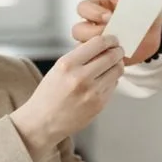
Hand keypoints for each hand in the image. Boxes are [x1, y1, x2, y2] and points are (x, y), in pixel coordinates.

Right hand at [11, 34, 124, 156]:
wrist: (43, 122)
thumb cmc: (48, 95)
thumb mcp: (57, 68)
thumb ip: (78, 56)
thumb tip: (99, 45)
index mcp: (67, 65)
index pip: (98, 44)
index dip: (109, 39)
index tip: (112, 39)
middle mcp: (81, 77)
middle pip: (112, 56)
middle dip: (118, 51)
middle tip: (118, 50)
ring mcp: (92, 92)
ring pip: (117, 71)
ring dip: (117, 65)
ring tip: (113, 64)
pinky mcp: (99, 104)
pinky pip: (113, 85)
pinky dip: (112, 80)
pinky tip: (104, 80)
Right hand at [72, 0, 161, 64]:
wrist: (155, 35)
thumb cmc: (146, 14)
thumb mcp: (140, 1)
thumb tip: (119, 3)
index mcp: (98, 7)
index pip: (83, 8)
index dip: (93, 13)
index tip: (110, 17)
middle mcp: (92, 25)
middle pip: (78, 30)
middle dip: (93, 33)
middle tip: (112, 36)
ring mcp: (95, 43)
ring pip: (82, 48)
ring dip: (97, 50)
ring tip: (116, 49)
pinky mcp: (101, 57)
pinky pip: (93, 63)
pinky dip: (103, 62)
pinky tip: (118, 58)